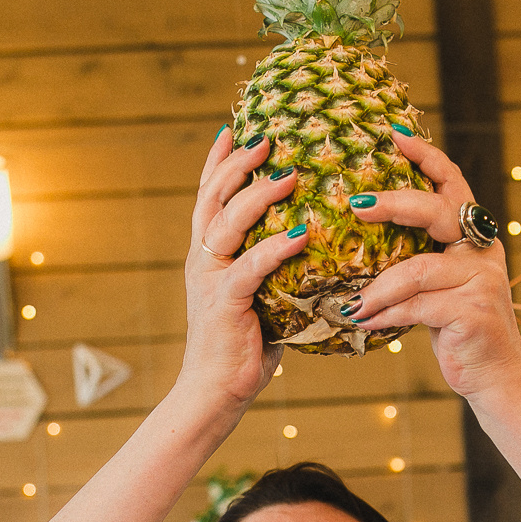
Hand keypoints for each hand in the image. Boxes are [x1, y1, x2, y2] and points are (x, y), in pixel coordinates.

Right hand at [179, 127, 306, 405]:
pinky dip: (275, 248)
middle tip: (267, 136)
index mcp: (208, 254)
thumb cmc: (244, 347)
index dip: (219, 162)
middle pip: (213, 197)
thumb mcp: (261, 296)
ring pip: (226, 224)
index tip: (236, 128)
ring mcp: (209, 279)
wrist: (214, 393)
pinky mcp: (224, 303)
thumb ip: (277, 267)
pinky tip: (301, 232)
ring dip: (257, 195)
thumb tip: (318, 243)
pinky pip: (249, 268)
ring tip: (289, 173)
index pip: (209, 197)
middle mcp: (202, 259)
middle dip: (238, 163)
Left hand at [345, 132, 520, 397]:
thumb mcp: (439, 286)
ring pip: (418, 269)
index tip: (394, 135)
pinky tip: (364, 322)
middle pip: (435, 211)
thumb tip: (360, 235)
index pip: (452, 183)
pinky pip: (417, 306)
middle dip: (393, 204)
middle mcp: (482, 250)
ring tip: (351, 303)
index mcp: (473, 236)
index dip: (426, 156)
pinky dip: (386, 314)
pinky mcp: (474, 311)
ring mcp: (482, 279)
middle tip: (356, 204)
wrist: (495, 375)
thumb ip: (417, 259)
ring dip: (377, 288)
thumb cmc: (457, 328)